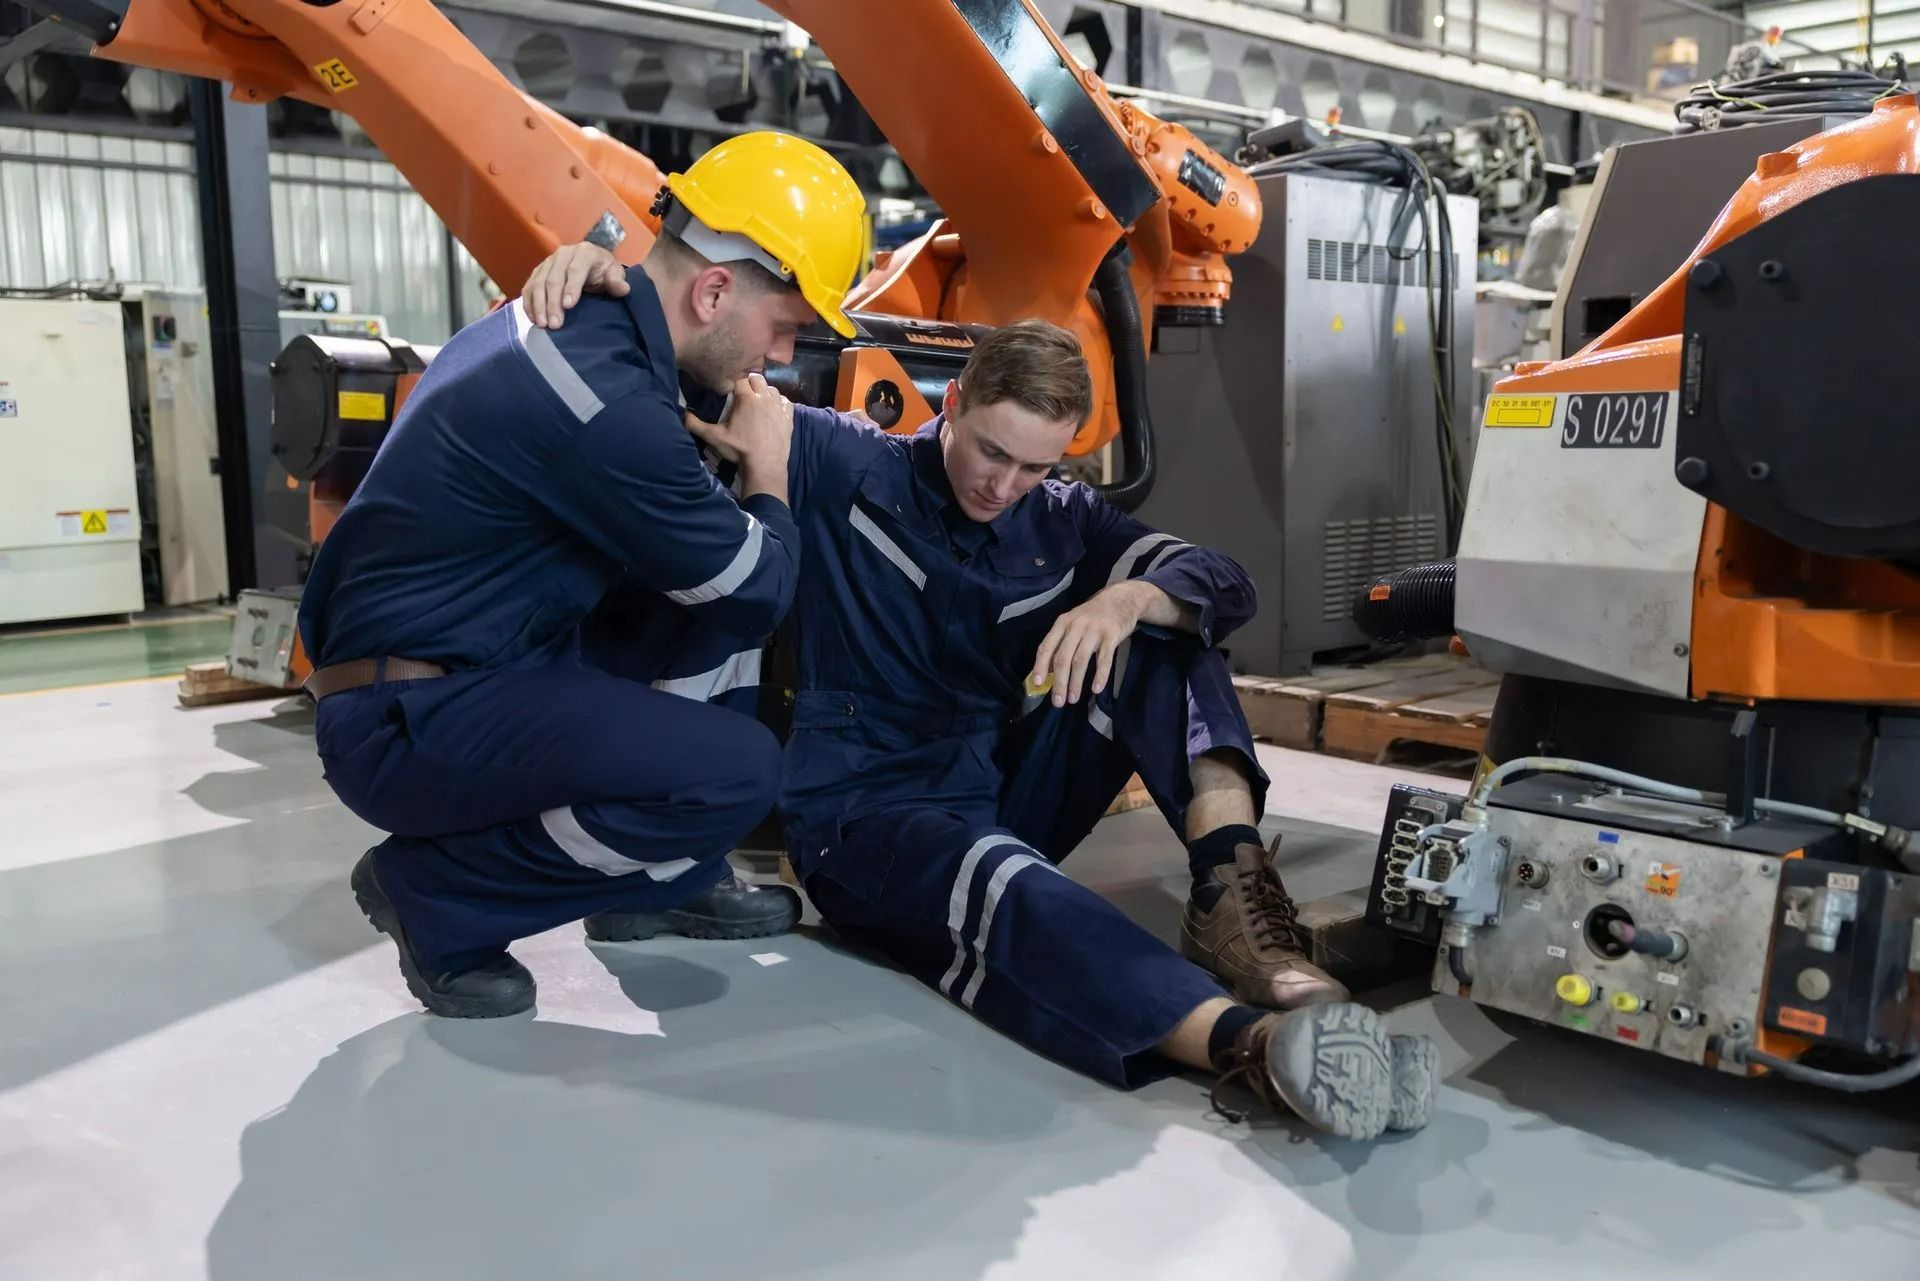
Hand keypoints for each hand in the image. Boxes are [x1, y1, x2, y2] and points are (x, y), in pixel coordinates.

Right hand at [522, 242, 626, 329]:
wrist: (592, 265)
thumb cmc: (605, 272)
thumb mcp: (615, 274)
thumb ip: (617, 281)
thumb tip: (622, 289)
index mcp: (584, 252)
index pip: (575, 269)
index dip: (571, 287)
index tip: (568, 306)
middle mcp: (563, 253)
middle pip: (554, 278)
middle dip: (553, 303)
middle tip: (554, 324)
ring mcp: (548, 262)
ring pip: (538, 283)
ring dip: (538, 305)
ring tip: (542, 325)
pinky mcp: (538, 272)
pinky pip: (529, 287)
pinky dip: (529, 303)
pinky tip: (533, 319)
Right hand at [685, 373, 792, 491]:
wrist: (765, 466)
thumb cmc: (739, 450)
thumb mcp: (714, 437)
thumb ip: (696, 425)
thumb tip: (683, 415)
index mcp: (746, 398)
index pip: (740, 379)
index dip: (735, 382)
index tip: (731, 390)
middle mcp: (764, 398)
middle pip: (757, 379)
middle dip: (750, 383)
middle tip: (743, 394)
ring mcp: (779, 407)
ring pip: (773, 389)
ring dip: (765, 392)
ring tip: (758, 401)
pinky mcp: (789, 417)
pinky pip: (786, 402)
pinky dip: (780, 402)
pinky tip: (774, 410)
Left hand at [1028, 581, 1161, 707]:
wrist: (1121, 599)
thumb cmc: (1093, 616)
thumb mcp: (1073, 624)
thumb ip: (1060, 643)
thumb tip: (1048, 671)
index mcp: (1062, 623)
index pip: (1046, 647)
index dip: (1040, 666)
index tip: (1038, 684)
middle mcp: (1076, 626)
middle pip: (1062, 658)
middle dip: (1059, 682)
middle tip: (1058, 702)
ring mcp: (1094, 630)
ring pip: (1080, 660)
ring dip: (1076, 683)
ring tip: (1073, 699)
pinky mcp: (1112, 635)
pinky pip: (1104, 659)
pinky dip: (1100, 675)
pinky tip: (1096, 689)